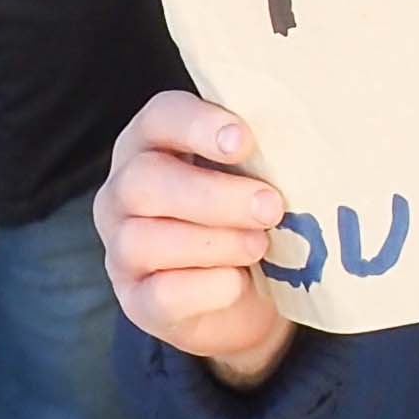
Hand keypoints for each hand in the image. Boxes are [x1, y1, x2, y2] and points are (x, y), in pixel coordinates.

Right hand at [99, 91, 299, 387]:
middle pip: (144, 180)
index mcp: (153, 143)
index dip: (198, 125)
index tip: (244, 141)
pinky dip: (206, 288)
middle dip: (213, 195)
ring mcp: (121, 249)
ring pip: (144, 240)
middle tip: (270, 207)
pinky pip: (160, 294)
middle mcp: (123, 192)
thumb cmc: (247, 215)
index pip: (160, 117)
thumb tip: (296, 150)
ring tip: (260, 245)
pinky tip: (237, 281)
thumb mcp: (254, 176)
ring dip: (214, 242)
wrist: (245, 296)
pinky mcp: (136, 301)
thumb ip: (260, 157)